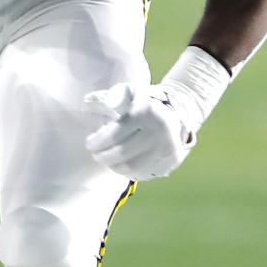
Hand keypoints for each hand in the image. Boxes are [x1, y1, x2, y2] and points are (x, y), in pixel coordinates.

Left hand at [84, 47, 230, 181]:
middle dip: (103, 156)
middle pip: (121, 153)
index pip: (114, 134)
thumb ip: (109, 96)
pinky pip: (144, 173)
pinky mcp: (171, 160)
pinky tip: (122, 166)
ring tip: (107, 161)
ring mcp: (166, 147)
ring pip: (132, 167)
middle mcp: (158, 130)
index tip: (90, 143)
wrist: (180, 111)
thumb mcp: (131, 93)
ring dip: (113, 167)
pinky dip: (129, 172)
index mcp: (145, 111)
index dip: (97, 142)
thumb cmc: (146, 103)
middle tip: (96, 154)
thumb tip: (86, 99)